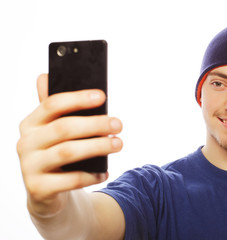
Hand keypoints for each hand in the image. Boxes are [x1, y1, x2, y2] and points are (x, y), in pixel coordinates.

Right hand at [17, 74, 122, 216]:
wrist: (45, 191)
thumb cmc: (57, 152)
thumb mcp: (55, 130)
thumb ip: (56, 108)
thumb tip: (46, 76)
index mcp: (31, 123)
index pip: (52, 104)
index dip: (77, 98)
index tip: (103, 96)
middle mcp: (26, 142)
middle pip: (63, 128)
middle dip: (95, 124)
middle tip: (118, 124)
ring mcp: (29, 166)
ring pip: (67, 152)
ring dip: (97, 147)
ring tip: (118, 144)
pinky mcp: (38, 188)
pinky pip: (70, 180)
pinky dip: (91, 176)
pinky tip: (105, 172)